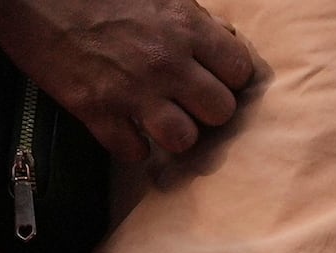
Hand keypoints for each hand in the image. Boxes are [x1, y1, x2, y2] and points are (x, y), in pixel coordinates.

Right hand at [0, 0, 257, 164]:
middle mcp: (166, 61)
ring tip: (159, 121)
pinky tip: (124, 130)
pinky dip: (131, 146)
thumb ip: (190, 17)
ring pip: (184, 140)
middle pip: (220, 112)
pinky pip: (133, 152)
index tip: (212, 77)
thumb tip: (225, 38)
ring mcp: (131, 89)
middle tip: (186, 102)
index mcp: (184, 26)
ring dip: (174, 135)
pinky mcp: (95, 110)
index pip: (240, 71)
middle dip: (206, 110)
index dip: (228, 78)